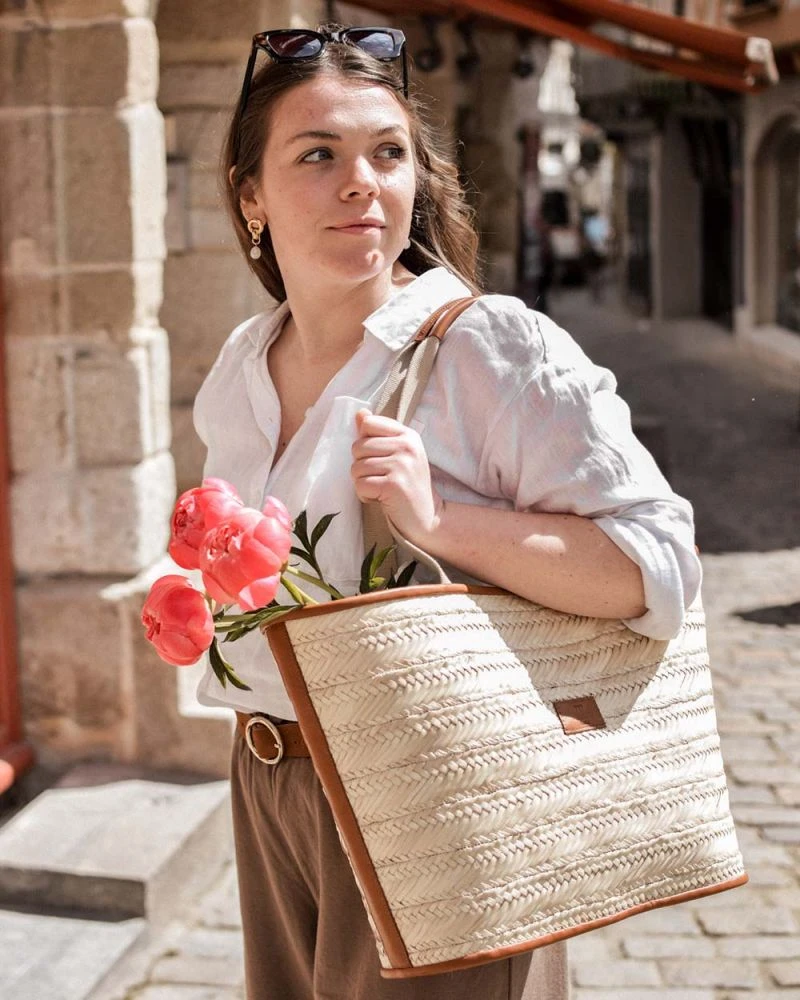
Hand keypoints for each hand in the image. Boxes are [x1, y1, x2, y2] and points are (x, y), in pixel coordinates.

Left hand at [351, 409, 442, 544]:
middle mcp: (406, 446)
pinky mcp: (393, 485)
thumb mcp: (398, 454)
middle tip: (380, 478)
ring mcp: (401, 465)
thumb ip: (378, 433)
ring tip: (381, 488)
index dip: (365, 443)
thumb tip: (360, 413)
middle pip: (358, 447)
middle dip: (361, 466)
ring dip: (362, 482)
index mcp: (408, 435)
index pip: (369, 423)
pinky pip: (360, 485)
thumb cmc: (408, 484)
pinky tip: (380, 498)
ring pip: (356, 468)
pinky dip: (364, 495)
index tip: (379, 457)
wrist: (427, 517)